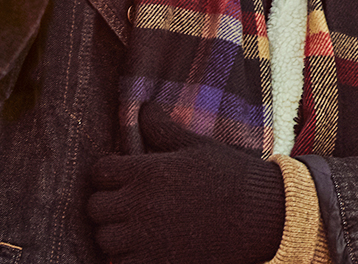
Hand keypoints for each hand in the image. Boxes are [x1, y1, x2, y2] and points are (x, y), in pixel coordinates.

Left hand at [88, 104, 285, 263]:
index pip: (99, 172)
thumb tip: (144, 108)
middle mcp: (140, 205)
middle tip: (128, 202)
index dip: (108, 172)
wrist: (262, 214)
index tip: (122, 176)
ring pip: (104, 238)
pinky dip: (127, 257)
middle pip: (95, 207)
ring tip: (137, 226)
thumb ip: (164, 129)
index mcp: (148, 171)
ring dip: (115, 233)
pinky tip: (146, 247)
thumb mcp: (197, 146)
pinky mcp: (156, 263)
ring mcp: (146, 238)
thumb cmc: (231, 175)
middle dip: (108, 203)